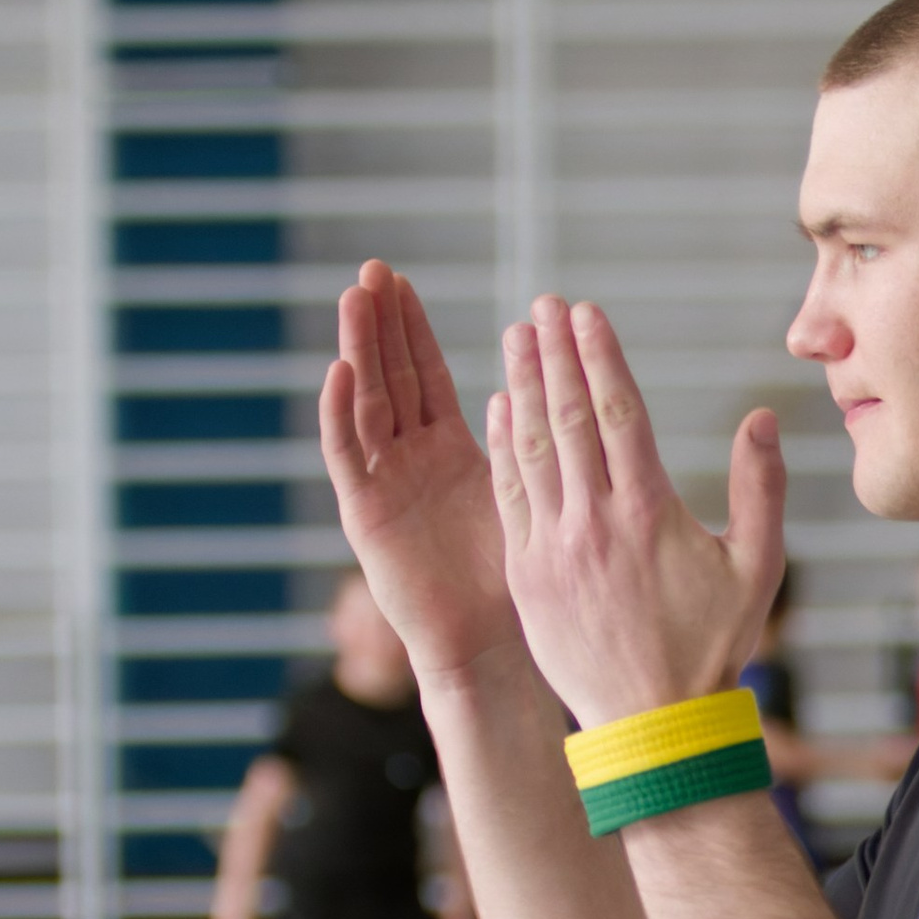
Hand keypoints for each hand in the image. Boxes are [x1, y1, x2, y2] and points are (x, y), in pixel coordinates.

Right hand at [319, 263, 514, 683]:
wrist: (489, 648)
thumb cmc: (520, 584)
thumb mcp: (534, 498)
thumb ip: (540, 447)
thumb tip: (579, 395)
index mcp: (449, 453)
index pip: (423, 375)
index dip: (411, 329)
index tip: (403, 279)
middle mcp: (408, 462)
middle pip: (387, 377)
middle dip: (380, 324)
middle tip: (373, 270)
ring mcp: (383, 485)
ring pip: (364, 404)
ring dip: (358, 350)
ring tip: (354, 298)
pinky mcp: (365, 516)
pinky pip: (348, 457)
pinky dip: (340, 414)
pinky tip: (339, 372)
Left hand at [488, 299, 785, 725]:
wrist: (654, 725)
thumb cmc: (712, 648)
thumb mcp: (757, 569)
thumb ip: (761, 490)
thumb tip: (761, 418)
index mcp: (649, 513)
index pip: (618, 414)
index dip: (600, 357)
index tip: (586, 312)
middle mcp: (594, 523)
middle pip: (567, 418)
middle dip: (555, 354)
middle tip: (544, 306)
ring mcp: (554, 549)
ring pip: (531, 449)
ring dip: (521, 386)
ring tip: (516, 337)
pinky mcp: (526, 576)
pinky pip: (508, 498)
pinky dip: (502, 447)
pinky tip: (500, 408)